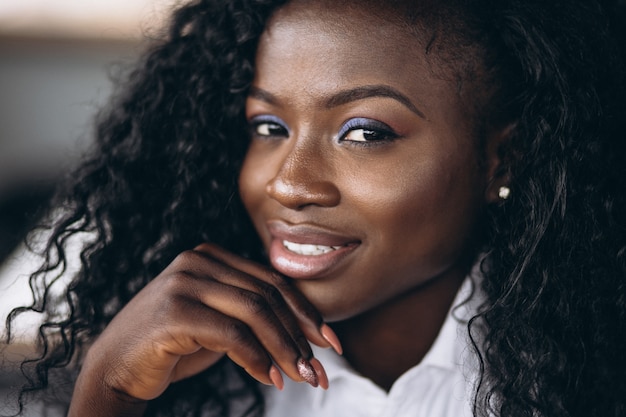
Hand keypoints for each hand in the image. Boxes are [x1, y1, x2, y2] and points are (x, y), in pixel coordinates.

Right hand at [68, 243, 341, 415]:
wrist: (115, 367)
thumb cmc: (173, 347)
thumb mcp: (218, 323)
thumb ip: (251, 313)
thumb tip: (307, 330)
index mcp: (212, 257)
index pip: (272, 281)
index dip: (305, 311)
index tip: (330, 342)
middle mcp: (198, 261)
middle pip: (268, 295)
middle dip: (300, 334)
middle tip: (320, 369)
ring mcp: (184, 282)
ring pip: (255, 312)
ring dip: (285, 348)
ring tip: (303, 376)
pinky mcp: (175, 310)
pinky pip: (232, 333)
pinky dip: (258, 358)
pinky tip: (272, 378)